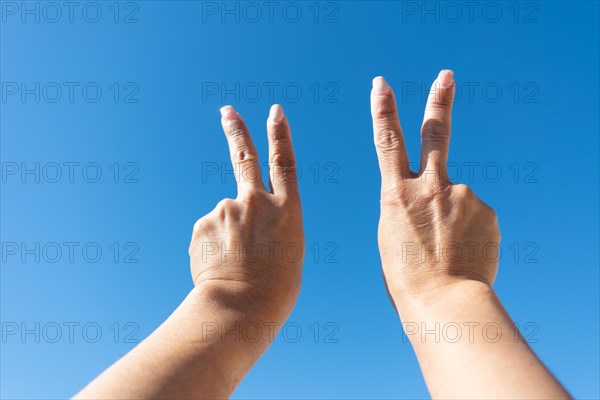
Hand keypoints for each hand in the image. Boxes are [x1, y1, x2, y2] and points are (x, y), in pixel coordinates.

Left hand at [189, 104, 303, 325]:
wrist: (241, 308)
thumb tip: (237, 219)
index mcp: (286, 210)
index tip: (275, 111)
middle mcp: (256, 201)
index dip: (280, 135)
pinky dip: (211, 248)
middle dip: (236, 130)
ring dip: (226, 237)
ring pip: (223, 218)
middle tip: (227, 110)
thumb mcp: (287, 252)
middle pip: (244, 157)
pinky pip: (207, 234)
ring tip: (234, 265)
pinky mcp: (202, 224)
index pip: (284, 162)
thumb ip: (267, 226)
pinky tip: (219, 267)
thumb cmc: (274, 289)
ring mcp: (227, 210)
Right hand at [371, 70, 500, 308]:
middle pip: (435, 132)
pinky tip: (465, 252)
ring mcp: (461, 196)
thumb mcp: (393, 235)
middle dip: (439, 100)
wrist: (444, 302)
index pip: (387, 141)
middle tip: (447, 75)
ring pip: (457, 198)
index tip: (382, 84)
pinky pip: (476, 216)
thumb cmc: (408, 278)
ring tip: (449, 251)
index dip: (384, 110)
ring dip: (454, 219)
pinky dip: (470, 231)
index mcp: (396, 194)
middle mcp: (430, 187)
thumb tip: (441, 197)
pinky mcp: (487, 211)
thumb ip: (411, 207)